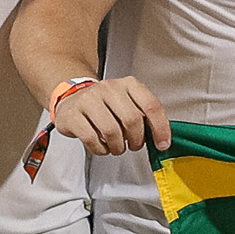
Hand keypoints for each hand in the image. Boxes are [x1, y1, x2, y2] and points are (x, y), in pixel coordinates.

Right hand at [50, 74, 168, 157]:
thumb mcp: (128, 104)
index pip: (151, 105)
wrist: (72, 98)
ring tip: (116, 147)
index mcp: (128, 84)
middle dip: (136, 140)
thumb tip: (161, 138)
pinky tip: (102, 146)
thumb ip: (144, 116)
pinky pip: (91, 138)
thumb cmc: (105, 106)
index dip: (160, 128)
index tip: (162, 144)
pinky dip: (100, 149)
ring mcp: (89, 99)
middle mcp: (109, 88)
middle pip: (132, 120)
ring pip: (112, 131)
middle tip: (133, 145)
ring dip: (118, 147)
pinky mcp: (73, 114)